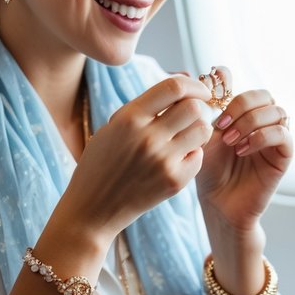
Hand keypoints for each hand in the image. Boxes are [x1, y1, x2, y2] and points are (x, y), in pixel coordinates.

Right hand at [58, 75, 212, 239]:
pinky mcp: (173, 182)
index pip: (173, 87)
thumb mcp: (113, 127)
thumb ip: (143, 108)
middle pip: (195, 107)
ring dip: (198, 130)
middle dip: (198, 108)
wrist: (92, 208)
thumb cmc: (101, 164)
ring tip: (184, 137)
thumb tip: (182, 86)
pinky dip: (192, 155)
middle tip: (192, 117)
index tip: (200, 91)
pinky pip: (198, 157)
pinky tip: (175, 160)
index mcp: (129, 117)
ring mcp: (162, 160)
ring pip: (202, 130)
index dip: (194, 85)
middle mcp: (147, 136)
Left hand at [195, 66, 292, 232]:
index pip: (241, 83)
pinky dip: (262, 137)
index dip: (227, 80)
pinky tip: (243, 150)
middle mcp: (260, 121)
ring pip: (277, 110)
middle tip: (221, 125)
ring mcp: (274, 136)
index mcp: (239, 112)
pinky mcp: (283, 155)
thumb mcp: (200, 136)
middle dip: (241, 104)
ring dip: (251, 121)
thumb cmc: (208, 172)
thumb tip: (190, 74)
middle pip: (263, 93)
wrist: (218, 204)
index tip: (209, 91)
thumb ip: (200, 109)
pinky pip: (283, 133)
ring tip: (230, 141)